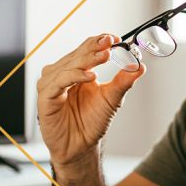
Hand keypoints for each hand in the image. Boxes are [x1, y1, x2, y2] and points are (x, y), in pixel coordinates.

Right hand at [37, 34, 145, 165]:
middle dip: (94, 48)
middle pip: (77, 55)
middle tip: (110, 42)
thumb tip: (140, 66)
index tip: (115, 39)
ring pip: (68, 66)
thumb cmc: (92, 122)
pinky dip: (74, 76)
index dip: (99, 42)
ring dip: (86, 60)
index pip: (85, 49)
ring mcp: (52, 85)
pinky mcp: (46, 98)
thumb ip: (124, 81)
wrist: (81, 146)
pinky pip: (59, 82)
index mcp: (76, 70)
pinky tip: (90, 76)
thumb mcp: (112, 99)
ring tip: (104, 57)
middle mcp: (62, 74)